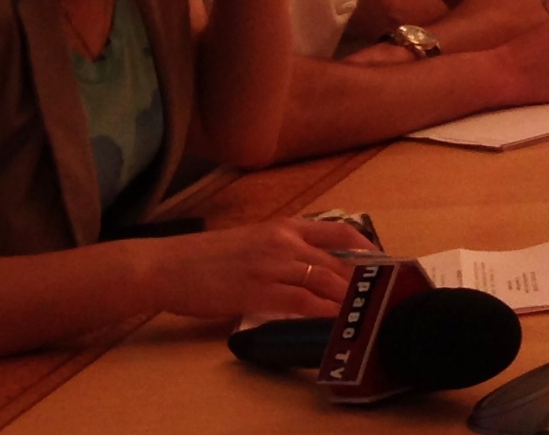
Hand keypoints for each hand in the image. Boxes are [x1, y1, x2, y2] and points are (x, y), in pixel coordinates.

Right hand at [137, 216, 371, 321]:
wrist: (167, 266)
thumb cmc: (203, 258)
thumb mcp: (251, 241)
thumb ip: (281, 249)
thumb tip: (307, 268)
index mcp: (283, 227)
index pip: (337, 232)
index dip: (365, 247)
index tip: (382, 260)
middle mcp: (284, 242)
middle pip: (336, 262)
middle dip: (361, 282)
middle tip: (379, 297)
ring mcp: (272, 267)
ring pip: (324, 283)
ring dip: (346, 300)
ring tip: (364, 313)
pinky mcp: (257, 292)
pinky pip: (301, 303)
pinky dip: (322, 313)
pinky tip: (334, 322)